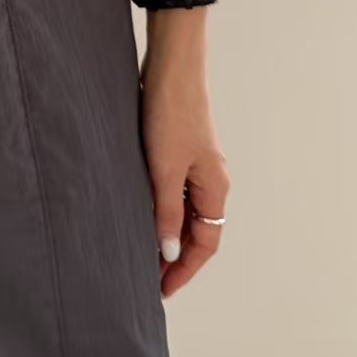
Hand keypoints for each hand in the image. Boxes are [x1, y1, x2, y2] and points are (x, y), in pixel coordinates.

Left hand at [140, 36, 229, 298]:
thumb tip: (167, 252)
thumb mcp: (164, 169)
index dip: (184, 269)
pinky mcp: (179, 149)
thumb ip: (166, 212)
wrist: (171, 66)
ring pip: (185, 211)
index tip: (162, 290)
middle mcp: (211, 180)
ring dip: (167, 233)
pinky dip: (162, 209)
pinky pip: (175, 192)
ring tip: (141, 251)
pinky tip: (141, 212)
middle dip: (175, 257)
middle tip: (148, 278)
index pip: (204, 244)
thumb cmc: (172, 114)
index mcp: (215, 188)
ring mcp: (196, 164)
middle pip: (197, 231)